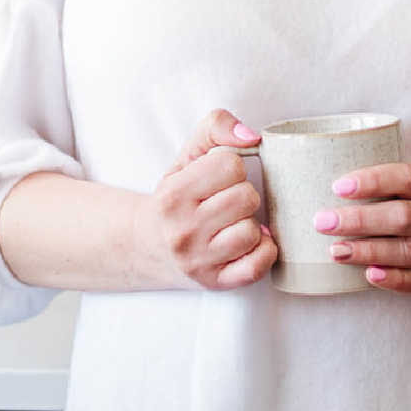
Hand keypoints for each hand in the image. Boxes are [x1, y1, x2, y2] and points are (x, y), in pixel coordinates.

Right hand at [148, 109, 277, 292]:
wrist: (147, 245)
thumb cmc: (175, 197)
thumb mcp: (186, 156)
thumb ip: (215, 127)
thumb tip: (251, 136)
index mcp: (173, 195)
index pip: (231, 165)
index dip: (232, 167)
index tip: (219, 178)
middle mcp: (182, 231)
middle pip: (247, 198)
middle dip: (242, 194)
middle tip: (226, 201)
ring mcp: (198, 261)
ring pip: (252, 231)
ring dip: (249, 223)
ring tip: (232, 222)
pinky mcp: (216, 282)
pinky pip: (258, 264)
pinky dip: (263, 250)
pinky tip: (249, 242)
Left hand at [311, 161, 410, 305]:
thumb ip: (398, 194)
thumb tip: (338, 193)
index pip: (407, 178)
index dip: (373, 180)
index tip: (340, 186)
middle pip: (401, 216)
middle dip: (359, 219)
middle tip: (323, 221)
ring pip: (406, 250)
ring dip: (368, 250)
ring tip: (335, 250)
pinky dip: (393, 278)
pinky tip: (369, 275)